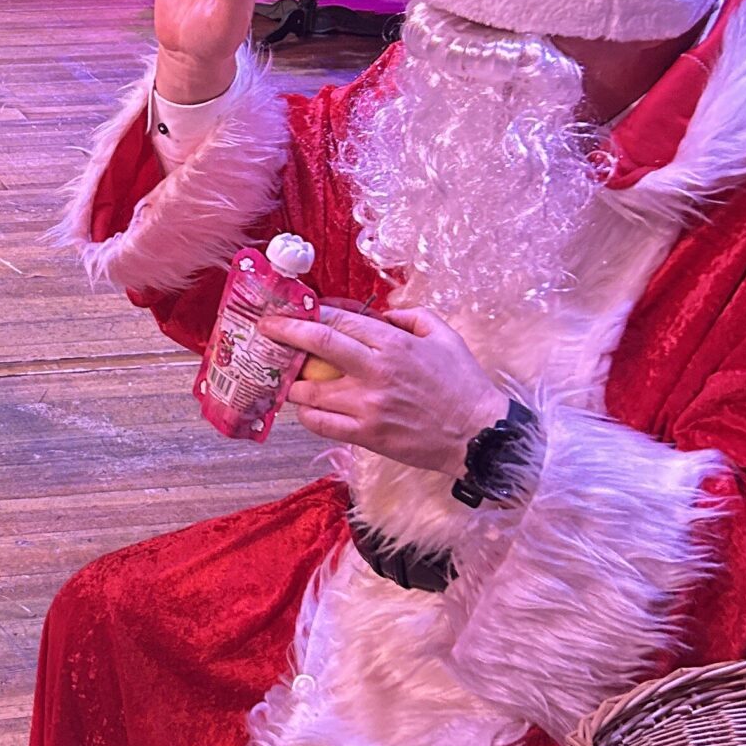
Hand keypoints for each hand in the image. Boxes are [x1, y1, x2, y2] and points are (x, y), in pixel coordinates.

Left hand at [270, 305, 507, 477]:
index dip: (310, 314)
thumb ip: (412, 317)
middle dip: (285, 333)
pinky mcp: (366, 434)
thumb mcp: (445, 336)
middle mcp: (376, 371)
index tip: (292, 311)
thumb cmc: (464, 384)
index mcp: (394, 343)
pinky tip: (305, 409)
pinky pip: (322, 424)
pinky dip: (307, 415)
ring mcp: (368, 405)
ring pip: (311, 390)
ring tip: (284, 377)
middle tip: (265, 329)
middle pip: (318, 345)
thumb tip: (384, 313)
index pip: (340, 321)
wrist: (479, 434)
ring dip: (292, 382)